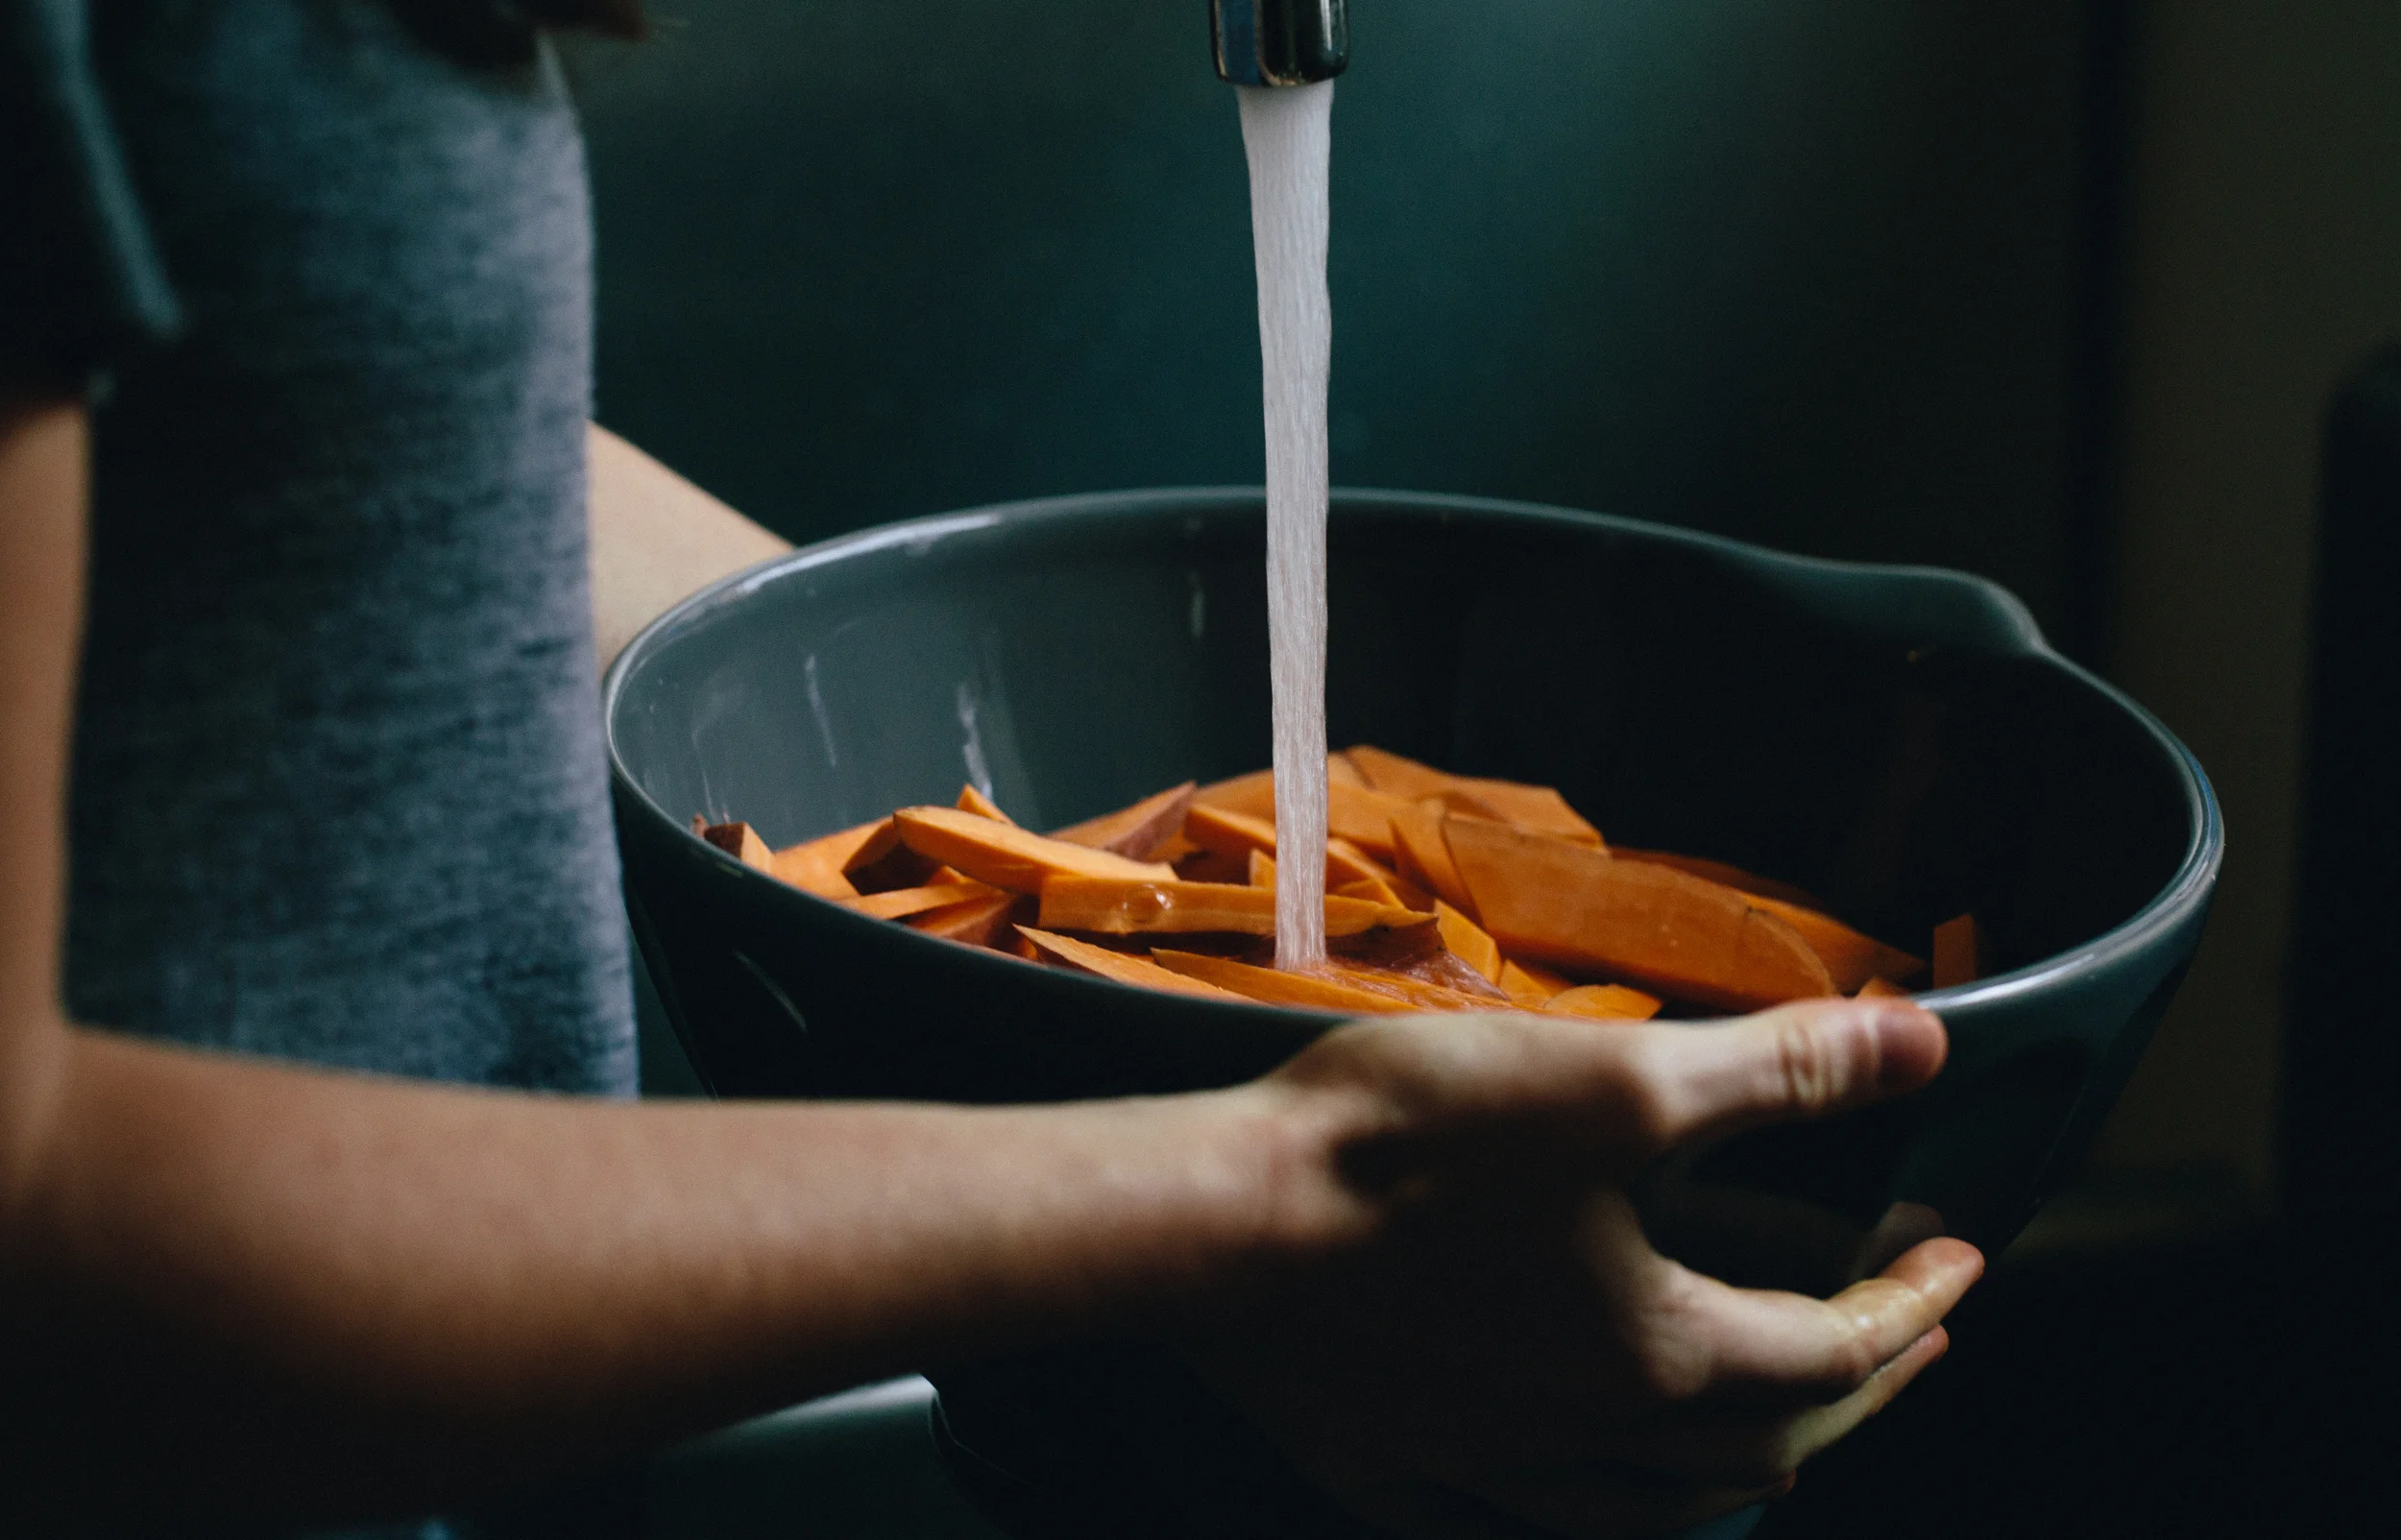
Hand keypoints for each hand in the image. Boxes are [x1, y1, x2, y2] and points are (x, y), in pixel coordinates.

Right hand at [1189, 998, 1983, 1538]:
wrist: (1212, 1226)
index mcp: (1657, 1351)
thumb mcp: (1616, 1081)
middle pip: (1764, 1449)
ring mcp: (1482, 1472)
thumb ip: (1776, 1070)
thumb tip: (1920, 1043)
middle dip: (1853, 1392)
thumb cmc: (1409, 1148)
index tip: (1961, 1257)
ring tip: (1765, 1424)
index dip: (1913, 1302)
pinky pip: (1515, 1527)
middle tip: (1895, 1337)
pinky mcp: (1390, 1473)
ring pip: (1652, 1512)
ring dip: (1736, 1469)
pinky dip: (1583, 1505)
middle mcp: (1587, 1439)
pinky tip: (1567, 1478)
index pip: (1834, 1350)